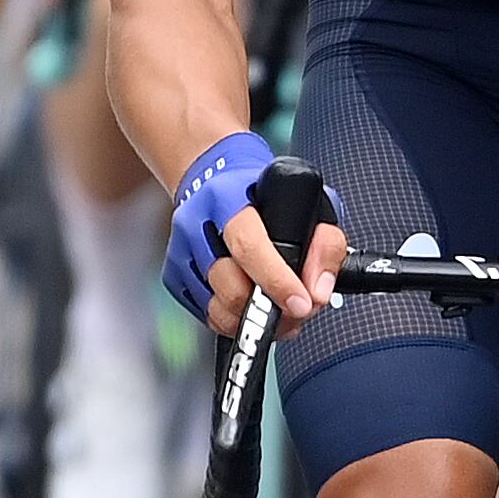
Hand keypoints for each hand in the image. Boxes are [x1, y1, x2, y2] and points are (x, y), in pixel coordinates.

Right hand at [167, 135, 345, 330]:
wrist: (214, 178)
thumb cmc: (265, 193)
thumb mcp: (310, 202)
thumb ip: (324, 244)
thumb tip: (318, 292)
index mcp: (227, 197)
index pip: (248, 244)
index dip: (276, 280)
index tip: (301, 303)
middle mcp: (195, 223)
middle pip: (228, 284)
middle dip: (267, 308)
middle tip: (296, 310)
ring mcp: (180, 251)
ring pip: (216, 306)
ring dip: (252, 319)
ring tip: (278, 311)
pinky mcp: (174, 275)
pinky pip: (206, 314)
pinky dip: (233, 319)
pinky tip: (252, 306)